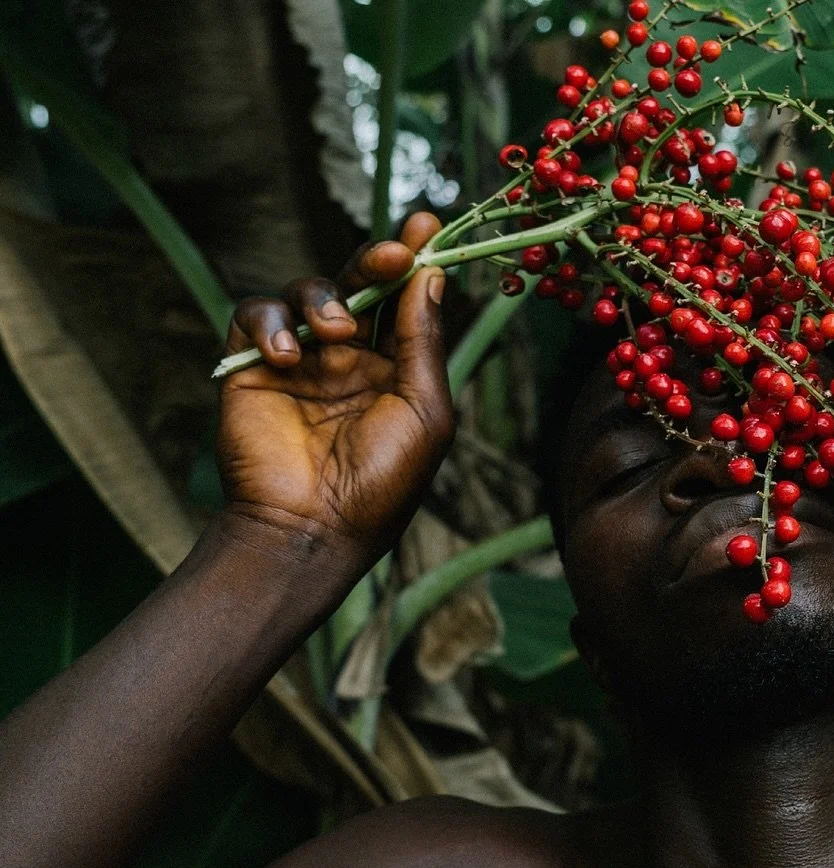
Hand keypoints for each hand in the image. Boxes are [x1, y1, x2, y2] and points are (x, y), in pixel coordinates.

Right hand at [217, 212, 455, 569]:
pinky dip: (269, 323)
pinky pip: (254, 315)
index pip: (403, 302)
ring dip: (319, 299)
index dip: (413, 261)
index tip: (427, 223)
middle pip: (355, 284)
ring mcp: (300, 362)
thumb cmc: (383, 482)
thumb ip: (423, 340)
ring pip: (304, 293)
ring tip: (331, 334)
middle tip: (391, 252)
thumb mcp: (423, 410)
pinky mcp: (251, 368)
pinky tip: (286, 358)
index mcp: (395, 371)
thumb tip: (431, 274)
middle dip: (373, 259)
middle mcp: (348, 360)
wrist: (313, 528)